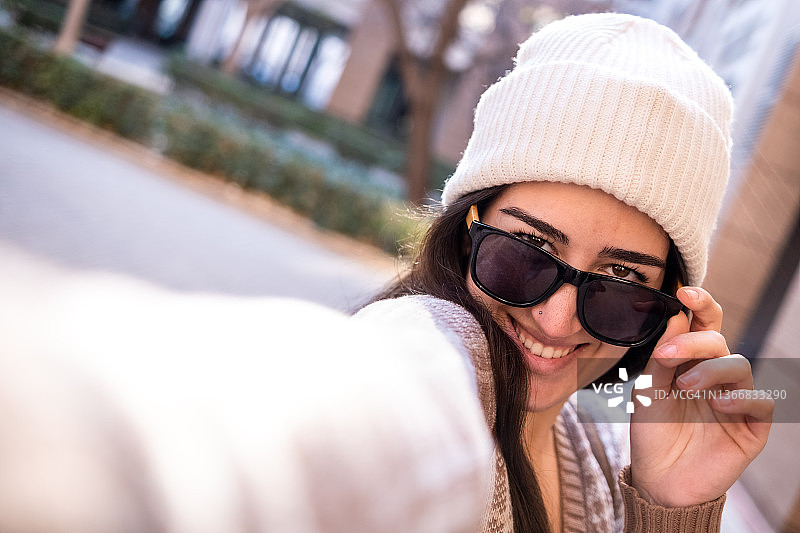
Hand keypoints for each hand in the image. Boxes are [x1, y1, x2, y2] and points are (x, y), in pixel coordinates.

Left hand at [629, 287, 772, 506]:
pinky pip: (759, 402)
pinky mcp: (752, 427)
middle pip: (719, 341)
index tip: (685, 291)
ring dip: (710, 370)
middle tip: (667, 355)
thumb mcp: (648, 389)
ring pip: (740, 366)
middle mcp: (717, 376)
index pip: (704, 325)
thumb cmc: (652, 433)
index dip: (700, 304)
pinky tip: (717, 404)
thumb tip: (677, 314)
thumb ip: (663, 355)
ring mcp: (736, 400)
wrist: (658, 480)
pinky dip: (739, 398)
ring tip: (684, 387)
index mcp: (692, 362)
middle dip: (694, 341)